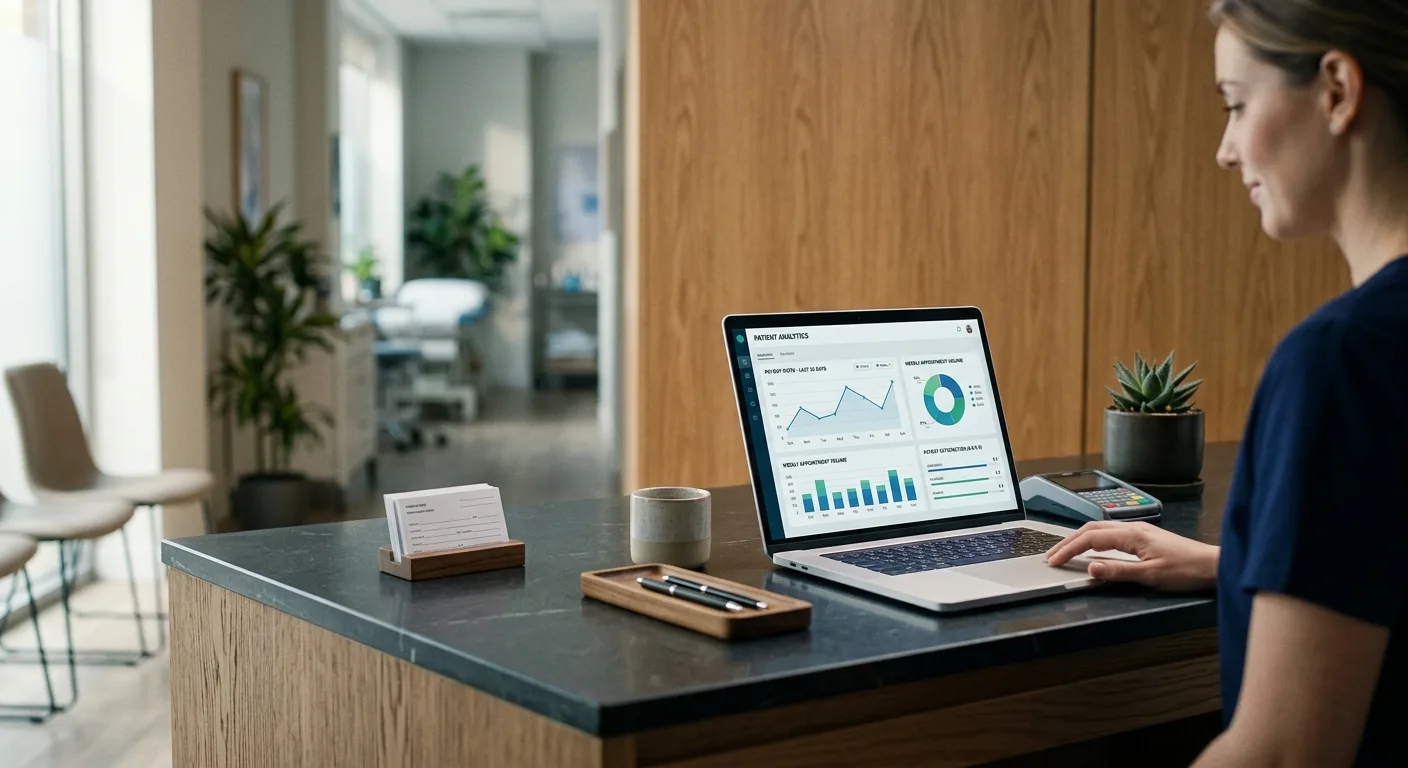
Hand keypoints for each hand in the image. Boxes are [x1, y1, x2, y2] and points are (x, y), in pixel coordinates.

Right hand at [1044, 521, 1218, 591]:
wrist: (1212, 565)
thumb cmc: (1186, 570)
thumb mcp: (1150, 576)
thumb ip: (1118, 571)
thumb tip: (1090, 569)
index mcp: (1131, 535)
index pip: (1090, 539)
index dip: (1069, 549)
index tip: (1054, 560)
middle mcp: (1133, 528)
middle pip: (1091, 529)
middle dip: (1068, 541)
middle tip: (1052, 555)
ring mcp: (1139, 531)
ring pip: (1100, 529)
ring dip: (1080, 539)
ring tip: (1066, 551)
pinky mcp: (1144, 537)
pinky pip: (1111, 533)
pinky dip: (1094, 540)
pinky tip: (1092, 550)